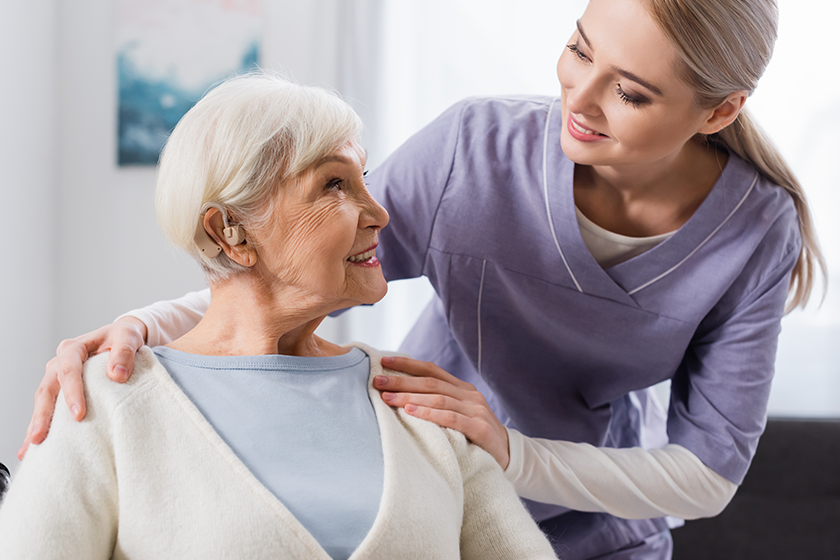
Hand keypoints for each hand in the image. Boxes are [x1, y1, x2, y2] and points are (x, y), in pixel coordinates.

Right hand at [17, 317, 146, 459]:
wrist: (123, 337)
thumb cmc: (124, 337)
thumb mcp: (128, 337)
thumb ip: (125, 352)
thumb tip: (117, 374)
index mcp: (74, 348)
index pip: (68, 370)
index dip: (72, 392)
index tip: (79, 414)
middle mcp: (60, 361)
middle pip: (47, 388)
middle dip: (43, 413)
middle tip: (40, 436)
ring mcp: (58, 375)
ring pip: (43, 399)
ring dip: (38, 421)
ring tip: (34, 444)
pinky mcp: (62, 388)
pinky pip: (49, 406)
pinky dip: (42, 422)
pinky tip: (35, 443)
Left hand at [375, 356, 510, 468]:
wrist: (509, 457)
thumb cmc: (474, 438)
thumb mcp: (457, 415)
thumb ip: (438, 404)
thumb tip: (400, 397)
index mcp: (462, 388)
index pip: (431, 370)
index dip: (407, 364)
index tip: (384, 362)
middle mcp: (469, 395)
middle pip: (430, 382)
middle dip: (401, 380)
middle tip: (377, 380)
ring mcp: (476, 410)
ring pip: (438, 398)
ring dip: (409, 397)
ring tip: (386, 397)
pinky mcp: (480, 428)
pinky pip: (451, 418)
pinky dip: (429, 413)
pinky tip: (410, 412)